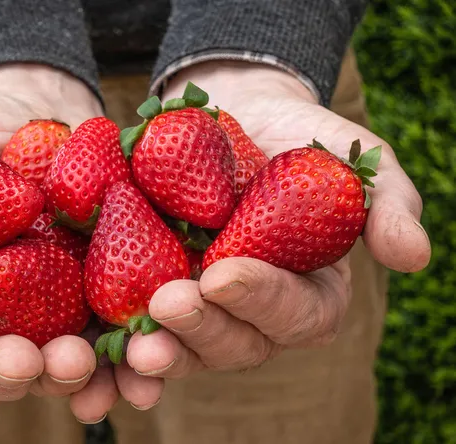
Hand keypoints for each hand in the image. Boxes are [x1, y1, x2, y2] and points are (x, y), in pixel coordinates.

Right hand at [0, 64, 162, 420]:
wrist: (43, 122)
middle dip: (5, 369)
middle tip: (33, 361)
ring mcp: (40, 311)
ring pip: (46, 364)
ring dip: (68, 377)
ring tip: (90, 368)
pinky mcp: (94, 300)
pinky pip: (109, 341)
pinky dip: (126, 359)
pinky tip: (146, 359)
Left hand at [126, 61, 431, 379]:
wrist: (224, 118)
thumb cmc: (292, 137)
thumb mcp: (345, 156)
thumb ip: (383, 202)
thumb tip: (415, 256)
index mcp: (302, 292)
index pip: (294, 315)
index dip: (262, 301)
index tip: (225, 273)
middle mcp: (248, 314)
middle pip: (233, 345)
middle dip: (201, 331)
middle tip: (167, 305)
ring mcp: (198, 309)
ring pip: (181, 350)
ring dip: (156, 356)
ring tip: (130, 348)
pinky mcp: (148, 292)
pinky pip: (133, 331)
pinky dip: (114, 352)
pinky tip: (92, 353)